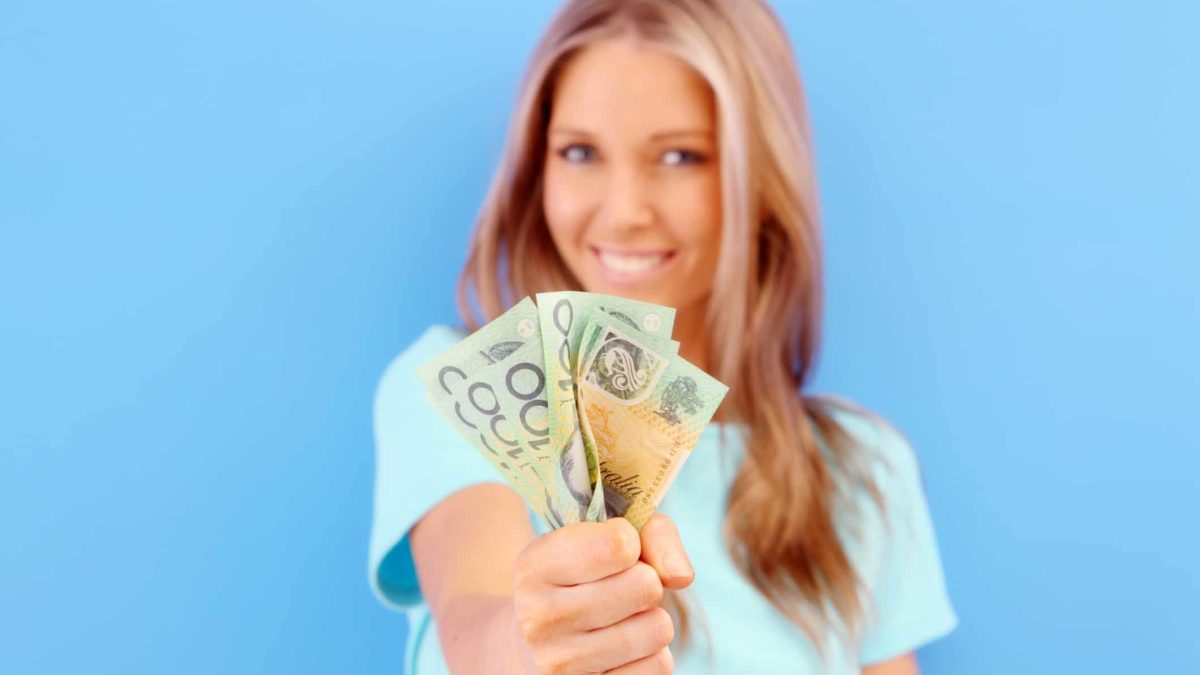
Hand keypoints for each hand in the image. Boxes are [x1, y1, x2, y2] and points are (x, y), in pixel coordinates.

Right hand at [512, 514, 693, 673]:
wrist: (533, 649)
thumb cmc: (581, 581)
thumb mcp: (603, 538)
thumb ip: (651, 534)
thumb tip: (682, 576)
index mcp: (533, 569)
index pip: (620, 544)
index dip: (629, 542)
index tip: (610, 553)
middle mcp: (539, 619)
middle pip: (646, 585)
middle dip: (645, 582)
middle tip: (617, 590)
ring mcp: (560, 666)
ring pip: (658, 628)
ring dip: (650, 620)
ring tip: (619, 621)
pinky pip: (658, 666)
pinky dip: (650, 656)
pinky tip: (619, 652)